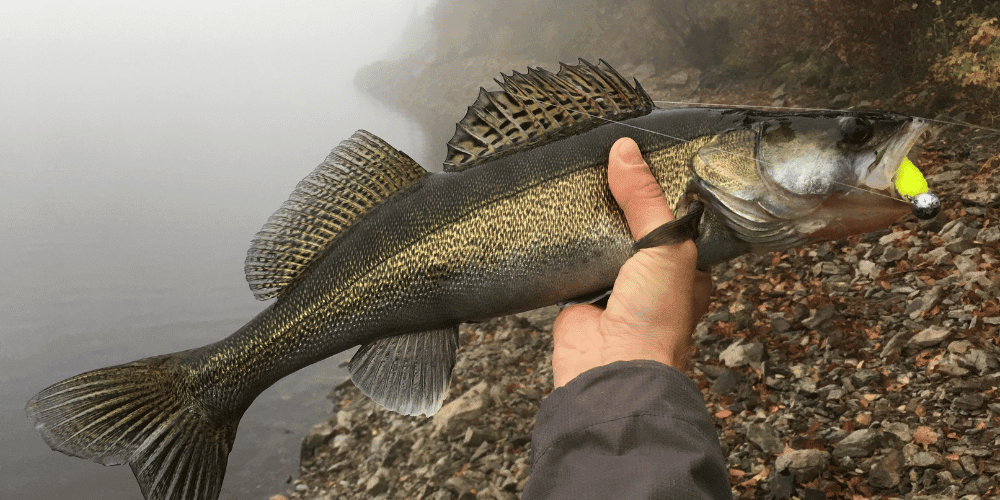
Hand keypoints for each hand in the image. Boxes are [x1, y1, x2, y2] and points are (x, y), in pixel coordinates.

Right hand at [551, 137, 712, 387]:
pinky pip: (570, 259)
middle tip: (607, 161)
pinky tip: (555, 214)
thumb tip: (626, 151)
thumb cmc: (656, 317)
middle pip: (635, 227)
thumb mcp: (666, 246)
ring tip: (580, 176)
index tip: (646, 156)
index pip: (676, 219)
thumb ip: (645, 200)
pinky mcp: (578, 294)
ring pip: (602, 241)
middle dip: (622, 202)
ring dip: (592, 220)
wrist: (611, 367)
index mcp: (686, 269)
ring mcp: (613, 286)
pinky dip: (563, 242)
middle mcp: (650, 278)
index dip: (662, 190)